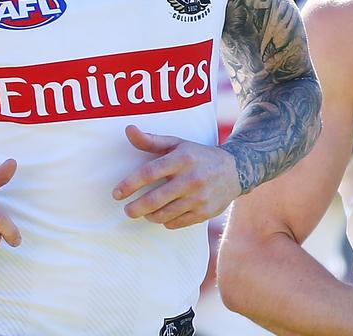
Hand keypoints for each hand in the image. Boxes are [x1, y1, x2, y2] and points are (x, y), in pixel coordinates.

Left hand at [112, 125, 240, 228]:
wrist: (236, 170)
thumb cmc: (198, 156)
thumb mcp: (178, 144)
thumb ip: (151, 140)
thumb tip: (128, 130)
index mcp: (182, 159)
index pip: (149, 173)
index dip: (129, 185)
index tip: (116, 193)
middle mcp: (191, 178)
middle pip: (154, 199)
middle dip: (135, 208)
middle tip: (127, 209)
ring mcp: (199, 197)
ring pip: (164, 214)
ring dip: (149, 216)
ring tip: (144, 212)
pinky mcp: (204, 212)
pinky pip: (176, 223)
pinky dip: (166, 221)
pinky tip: (164, 214)